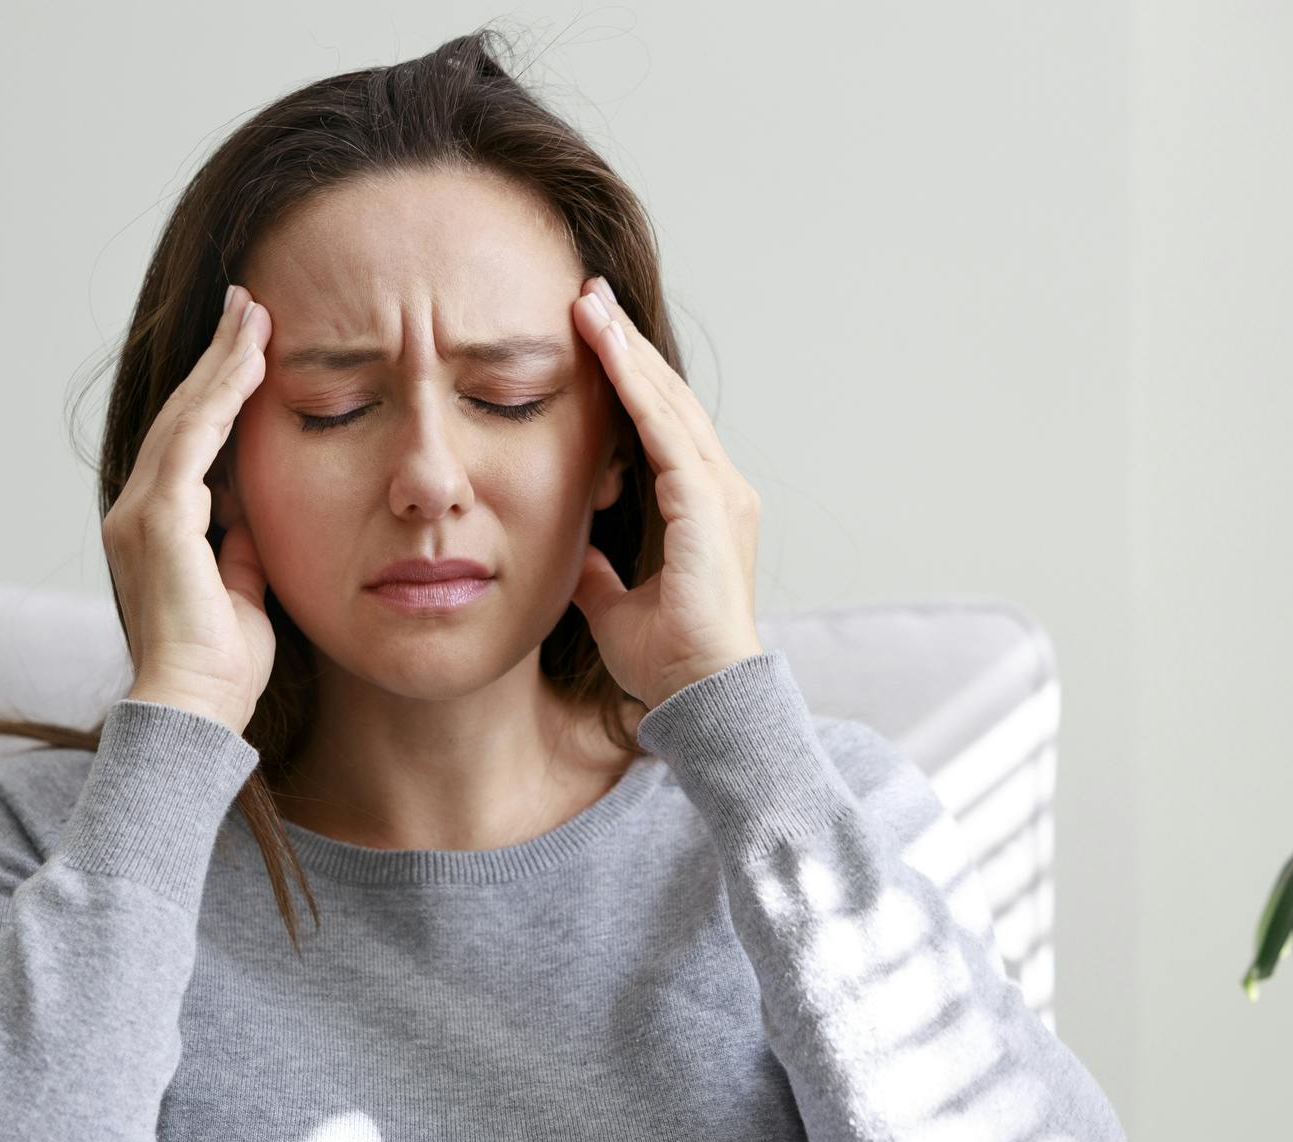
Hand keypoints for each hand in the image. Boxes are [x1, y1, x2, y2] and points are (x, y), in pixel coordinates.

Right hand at [103, 283, 277, 733]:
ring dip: (222, 363)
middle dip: (218, 359)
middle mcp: (136, 512)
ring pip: (186, 418)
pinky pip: (192, 442)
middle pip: (183, 416)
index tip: (250, 348)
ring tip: (254, 315)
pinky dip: (221, 398)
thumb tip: (251, 517)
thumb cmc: (220, 668)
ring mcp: (141, 514)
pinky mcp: (159, 521)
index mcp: (156, 528)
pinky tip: (249, 362)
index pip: (190, 443)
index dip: (218, 393)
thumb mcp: (243, 592)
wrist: (195, 710)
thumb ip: (240, 549)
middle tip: (249, 306)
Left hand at [566, 274, 765, 710]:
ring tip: (588, 302)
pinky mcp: (706, 506)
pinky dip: (635, 388)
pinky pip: (666, 432)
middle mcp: (718, 489)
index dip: (625, 378)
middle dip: (625, 345)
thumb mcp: (614, 605)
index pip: (658, 424)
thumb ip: (597, 572)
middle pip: (665, 399)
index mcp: (700, 507)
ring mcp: (719, 493)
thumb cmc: (668, 660)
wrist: (701, 696)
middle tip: (587, 293)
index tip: (590, 335)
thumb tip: (573, 554)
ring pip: (666, 403)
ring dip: (626, 350)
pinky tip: (607, 350)